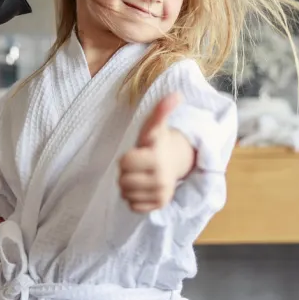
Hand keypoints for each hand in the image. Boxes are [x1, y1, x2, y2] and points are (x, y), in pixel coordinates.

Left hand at [118, 93, 194, 212]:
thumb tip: (176, 94)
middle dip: (126, 172)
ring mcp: (161, 193)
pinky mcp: (159, 205)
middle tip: (138, 165)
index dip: (127, 157)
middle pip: (122, 181)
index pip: (123, 163)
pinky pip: (133, 206)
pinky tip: (143, 187)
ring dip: (129, 185)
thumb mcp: (155, 126)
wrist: (175, 161)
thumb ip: (161, 110)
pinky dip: (134, 198)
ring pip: (126, 194)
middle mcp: (160, 178)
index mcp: (156, 158)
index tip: (139, 152)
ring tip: (140, 175)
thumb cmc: (157, 143)